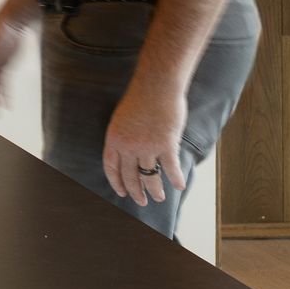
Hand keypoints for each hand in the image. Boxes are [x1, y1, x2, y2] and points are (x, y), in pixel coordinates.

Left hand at [103, 83, 186, 205]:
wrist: (155, 86)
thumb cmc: (140, 98)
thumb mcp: (122, 118)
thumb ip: (124, 136)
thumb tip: (129, 151)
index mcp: (114, 138)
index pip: (111, 167)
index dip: (116, 182)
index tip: (122, 192)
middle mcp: (128, 146)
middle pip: (130, 176)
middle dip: (136, 192)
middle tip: (141, 201)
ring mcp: (147, 147)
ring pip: (149, 177)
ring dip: (155, 190)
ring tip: (159, 198)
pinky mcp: (166, 145)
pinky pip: (170, 169)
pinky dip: (175, 179)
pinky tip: (178, 186)